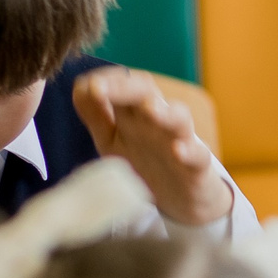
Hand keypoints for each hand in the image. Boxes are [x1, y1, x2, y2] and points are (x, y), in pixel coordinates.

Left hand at [72, 67, 234, 227]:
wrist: (183, 197)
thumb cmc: (145, 161)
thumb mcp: (112, 139)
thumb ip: (95, 114)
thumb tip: (79, 86)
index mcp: (135, 112)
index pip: (124, 83)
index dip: (107, 80)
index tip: (88, 85)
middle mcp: (158, 120)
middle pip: (147, 92)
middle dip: (125, 87)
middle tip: (100, 88)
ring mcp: (180, 140)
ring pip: (178, 118)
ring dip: (165, 113)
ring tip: (150, 110)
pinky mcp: (197, 165)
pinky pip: (198, 155)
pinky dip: (190, 151)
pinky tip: (178, 151)